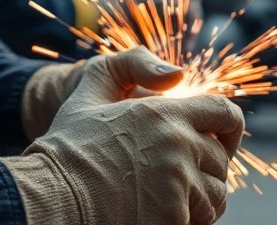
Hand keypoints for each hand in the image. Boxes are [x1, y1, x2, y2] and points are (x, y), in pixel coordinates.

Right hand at [4, 48, 244, 224]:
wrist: (46, 199)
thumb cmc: (66, 149)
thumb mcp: (90, 90)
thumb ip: (133, 66)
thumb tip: (178, 75)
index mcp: (165, 114)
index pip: (225, 113)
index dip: (230, 128)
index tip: (222, 142)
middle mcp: (179, 145)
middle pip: (221, 160)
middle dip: (205, 169)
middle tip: (177, 179)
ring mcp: (178, 184)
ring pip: (215, 194)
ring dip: (200, 198)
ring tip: (168, 200)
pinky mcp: (173, 218)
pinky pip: (199, 220)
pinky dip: (185, 220)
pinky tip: (157, 215)